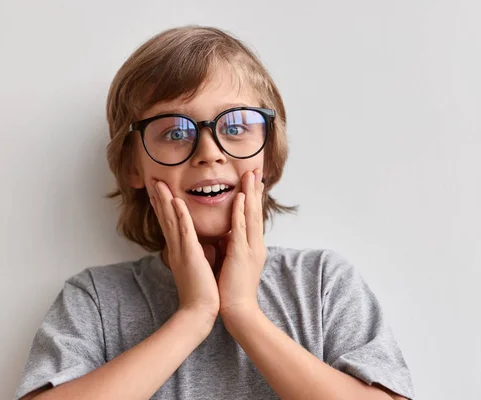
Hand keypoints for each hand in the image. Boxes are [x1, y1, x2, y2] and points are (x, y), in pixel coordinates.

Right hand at [148, 180, 219, 321]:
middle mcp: (176, 248)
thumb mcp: (199, 267)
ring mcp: (181, 251)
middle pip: (166, 218)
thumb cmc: (202, 291)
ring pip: (171, 220)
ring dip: (165, 201)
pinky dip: (179, 216)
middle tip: (154, 181)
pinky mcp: (189, 255)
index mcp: (179, 250)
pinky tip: (176, 203)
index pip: (170, 224)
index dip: (164, 207)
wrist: (200, 311)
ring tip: (159, 185)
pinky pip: (184, 232)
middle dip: (160, 199)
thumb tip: (206, 245)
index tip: (160, 192)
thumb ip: (199, 253)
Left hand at [217, 169, 266, 318]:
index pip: (252, 217)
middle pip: (255, 211)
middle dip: (255, 189)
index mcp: (251, 246)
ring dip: (250, 193)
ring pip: (250, 215)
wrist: (238, 310)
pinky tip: (240, 197)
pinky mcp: (241, 254)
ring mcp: (250, 248)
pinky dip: (240, 211)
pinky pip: (240, 228)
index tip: (252, 181)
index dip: (253, 198)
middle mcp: (254, 244)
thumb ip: (231, 247)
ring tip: (250, 175)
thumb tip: (224, 236)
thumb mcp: (233, 262)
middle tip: (255, 169)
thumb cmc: (232, 288)